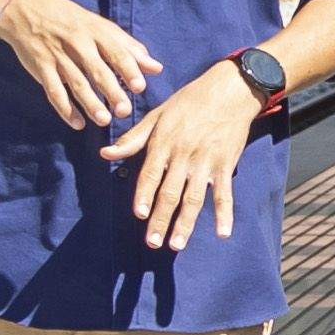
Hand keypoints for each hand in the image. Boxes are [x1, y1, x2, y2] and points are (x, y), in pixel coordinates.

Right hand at [0, 0, 157, 128]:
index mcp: (96, 32)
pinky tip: (77, 123)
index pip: (115, 52)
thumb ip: (129, 48)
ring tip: (104, 120)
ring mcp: (57, 56)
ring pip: (75, 82)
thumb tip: (156, 68)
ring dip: (90, 102)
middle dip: (111, 91)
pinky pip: (52, 90)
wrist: (26, 10)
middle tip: (125, 111)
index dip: (128, 70)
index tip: (139, 87)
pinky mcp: (40, 67)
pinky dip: (64, 108)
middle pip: (97, 70)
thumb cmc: (73, 21)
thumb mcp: (101, 27)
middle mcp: (77, 44)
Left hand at [101, 68, 259, 249]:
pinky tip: (223, 232)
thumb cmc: (190, 101)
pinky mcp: (225, 165)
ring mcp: (206, 162)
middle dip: (161, 219)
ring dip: (185, 223)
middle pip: (170, 193)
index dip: (144, 195)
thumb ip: (133, 139)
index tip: (140, 215)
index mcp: (164, 144)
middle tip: (153, 243)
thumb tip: (105, 154)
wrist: (228, 91)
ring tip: (177, 244)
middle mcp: (183, 156)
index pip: (150, 175)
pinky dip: (224, 213)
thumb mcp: (158, 115)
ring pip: (194, 198)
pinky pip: (224, 193)